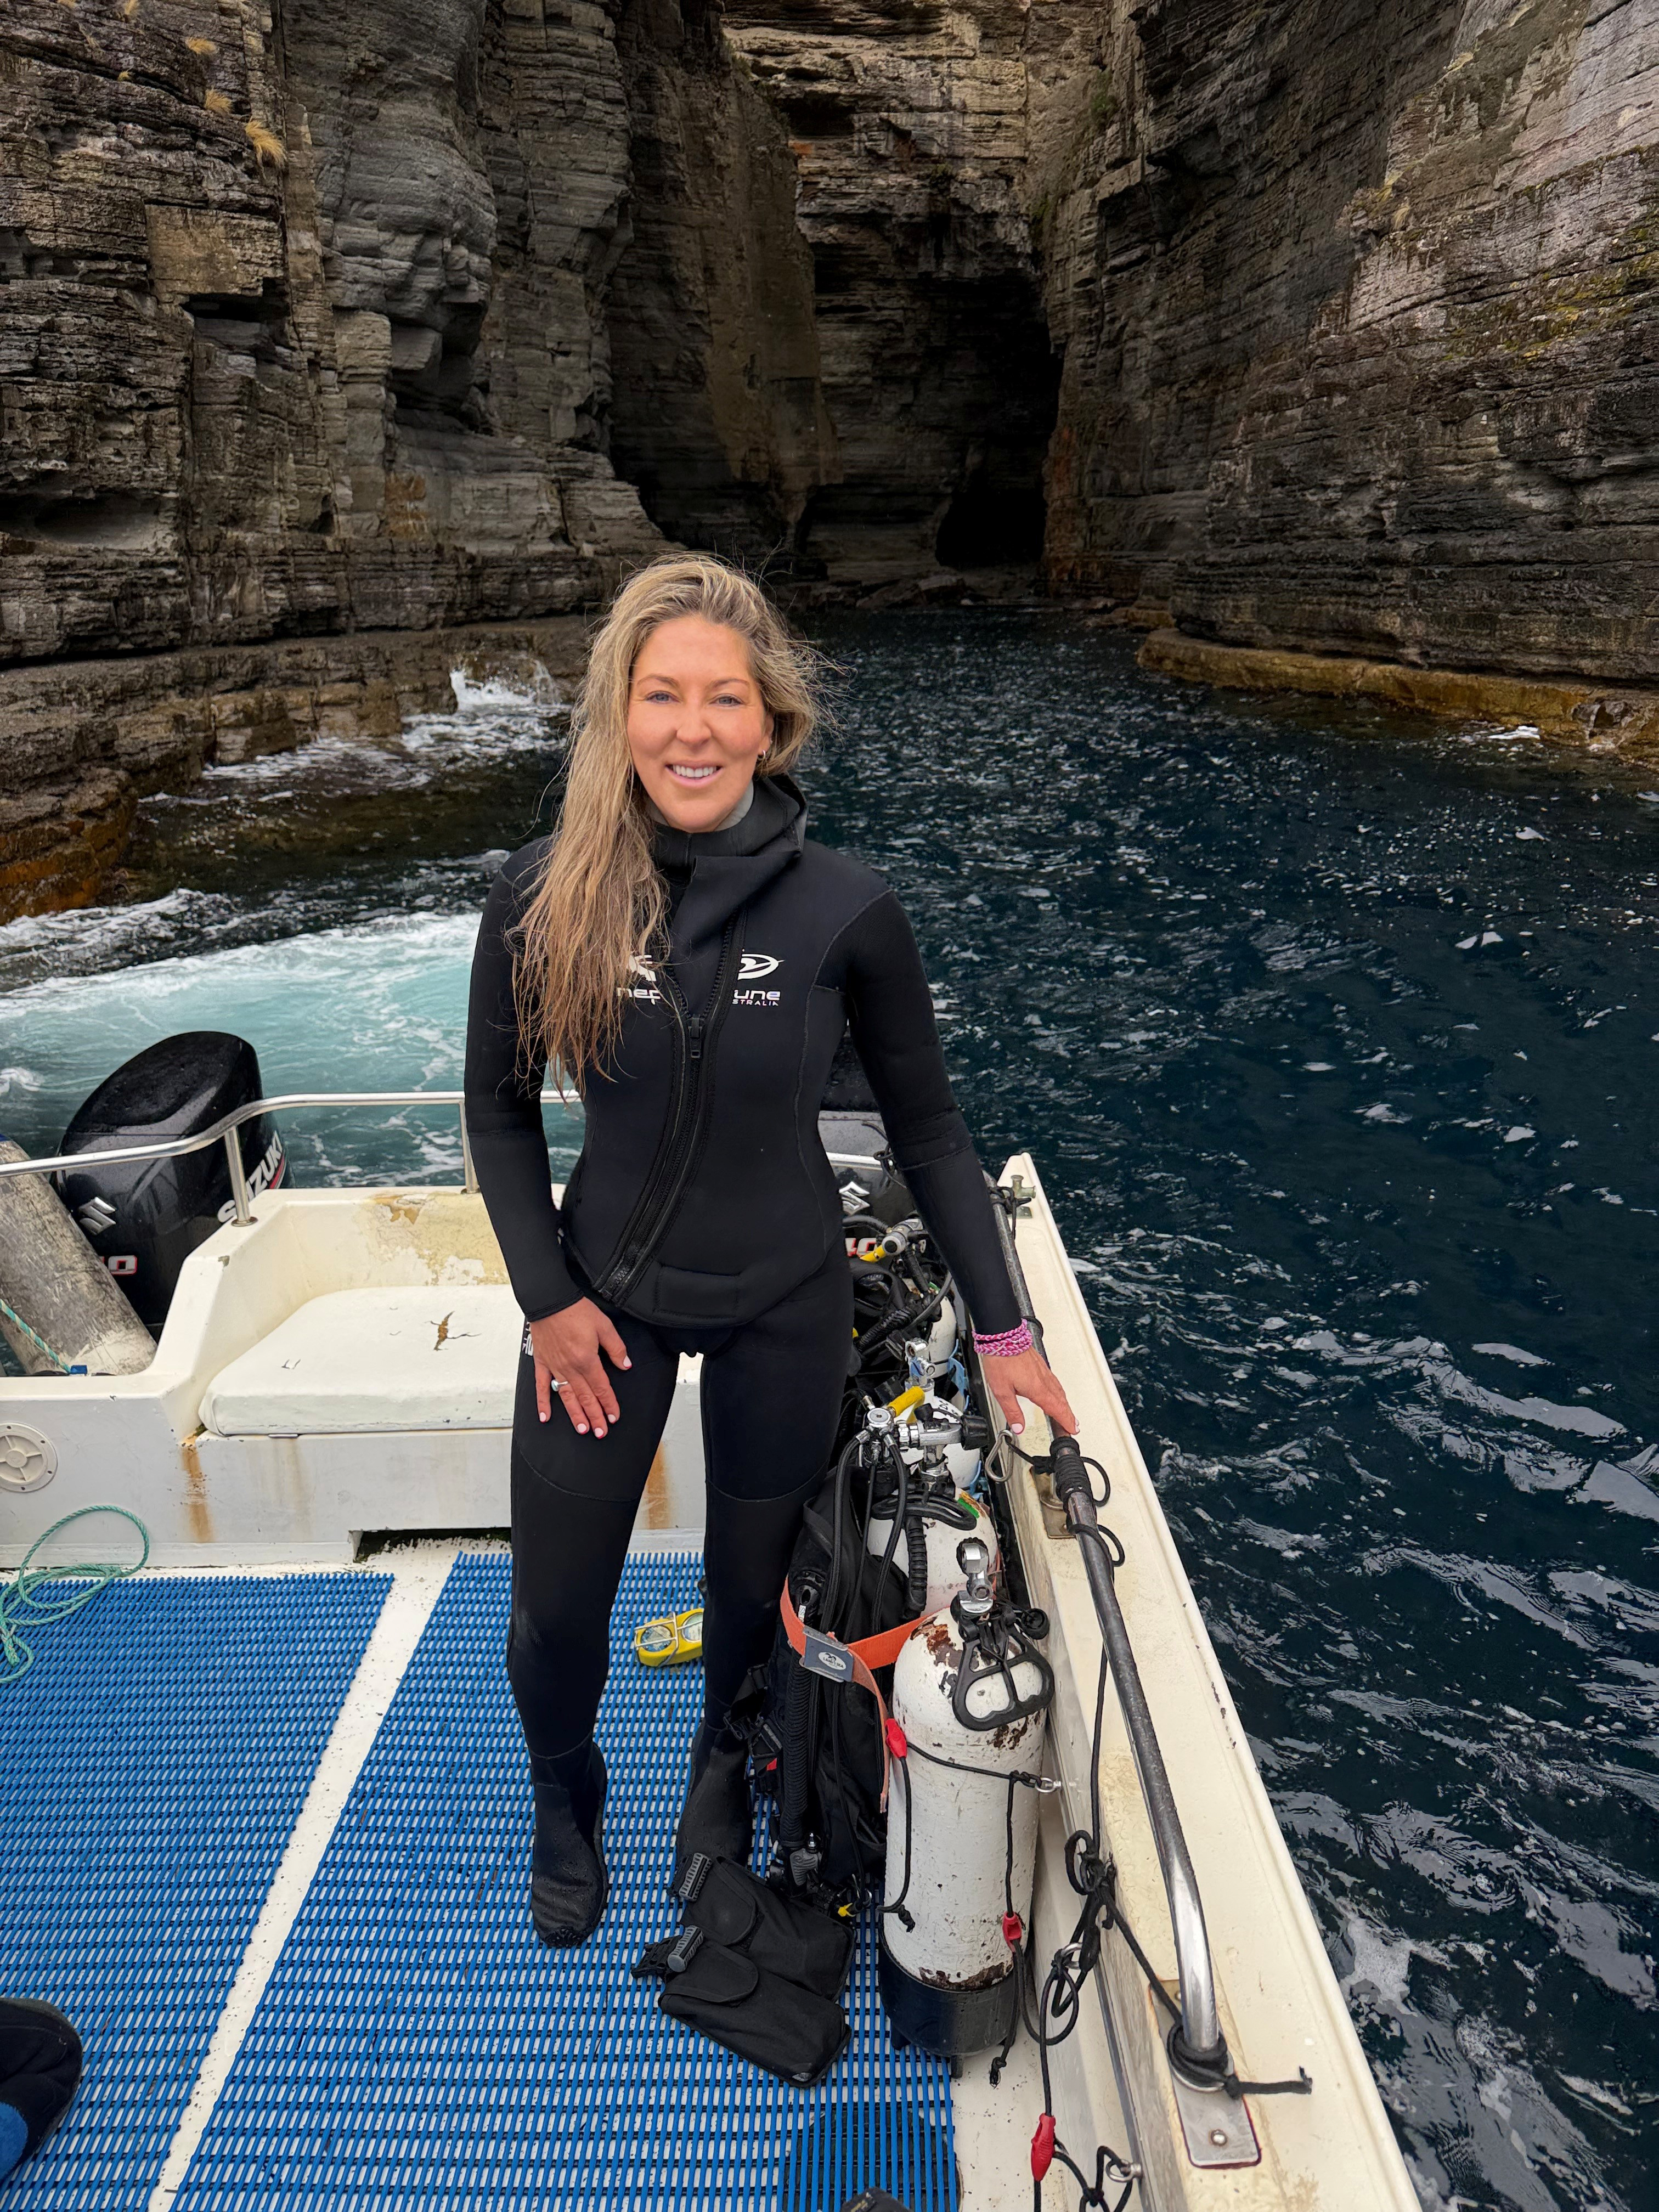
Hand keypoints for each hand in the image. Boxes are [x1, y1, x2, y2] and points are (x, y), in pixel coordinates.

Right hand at [528, 1299, 630, 1437]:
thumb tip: (625, 1365)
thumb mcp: (604, 1326)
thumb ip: (616, 1348)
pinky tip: (545, 1417)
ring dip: (575, 1415)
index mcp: (587, 1360)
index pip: (601, 1388)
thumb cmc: (576, 1310)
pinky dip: (543, 1403)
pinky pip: (542, 1386)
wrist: (550, 1300)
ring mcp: (555, 1367)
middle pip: (585, 1397)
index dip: (609, 1404)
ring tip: (582, 1429)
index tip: (614, 1417)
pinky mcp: (542, 1362)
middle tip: (601, 1433)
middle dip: (595, 1416)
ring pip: (566, 1397)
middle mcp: (570, 1368)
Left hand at [979, 1346, 1074, 1438]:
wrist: (1002, 1337)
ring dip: (1065, 1403)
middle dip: (1068, 1414)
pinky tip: (1055, 1391)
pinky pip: (1054, 1381)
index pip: (1056, 1409)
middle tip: (1074, 1424)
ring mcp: (1043, 1371)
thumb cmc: (1001, 1360)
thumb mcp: (1002, 1391)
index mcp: (1037, 1389)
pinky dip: (1059, 1391)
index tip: (1072, 1428)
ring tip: (1067, 1412)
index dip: (1065, 1420)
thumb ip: (1012, 1411)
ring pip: (1059, 1390)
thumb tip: (1019, 1428)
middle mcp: (1043, 1380)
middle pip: (1061, 1401)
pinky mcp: (1039, 1364)